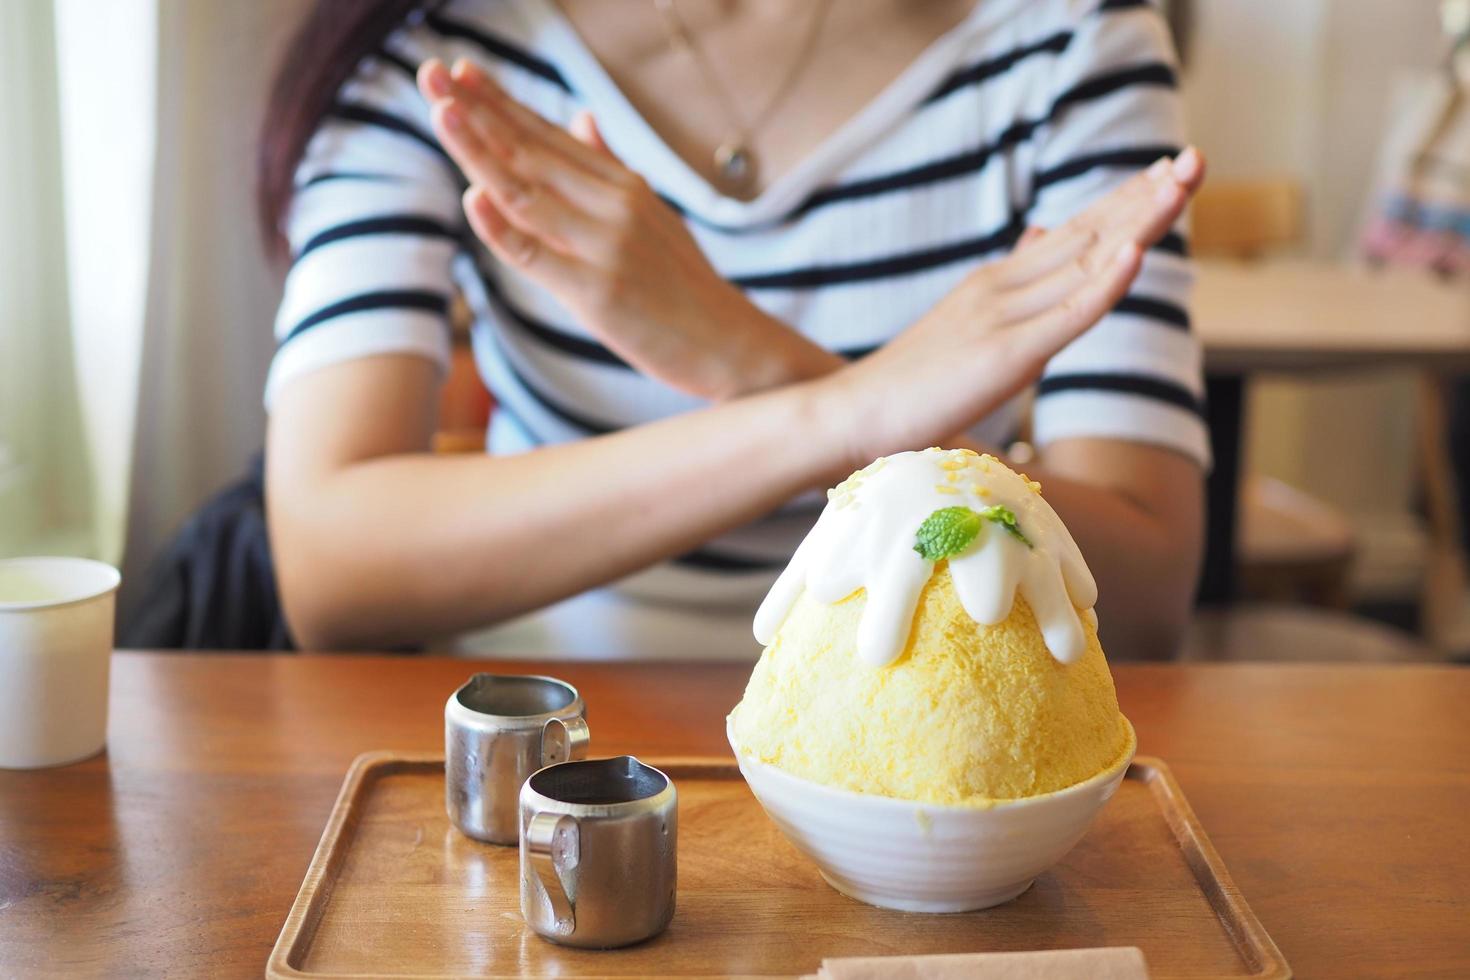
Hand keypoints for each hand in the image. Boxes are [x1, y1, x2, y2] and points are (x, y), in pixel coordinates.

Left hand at [418, 58, 813, 400]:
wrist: (732, 344)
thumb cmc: (686, 288)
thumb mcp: (653, 215)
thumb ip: (610, 168)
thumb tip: (581, 116)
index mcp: (623, 186)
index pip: (548, 136)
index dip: (500, 103)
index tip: (457, 71)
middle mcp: (614, 205)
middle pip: (532, 152)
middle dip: (477, 112)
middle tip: (430, 72)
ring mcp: (606, 246)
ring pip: (528, 192)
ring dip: (480, 150)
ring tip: (441, 112)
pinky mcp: (598, 292)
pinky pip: (539, 255)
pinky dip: (503, 227)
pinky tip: (472, 197)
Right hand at [816, 149, 1205, 469]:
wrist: (853, 411)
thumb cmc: (908, 383)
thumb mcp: (965, 327)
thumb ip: (1008, 287)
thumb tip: (1040, 237)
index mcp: (996, 284)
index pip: (1071, 234)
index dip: (1121, 203)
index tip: (1166, 174)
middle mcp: (1003, 288)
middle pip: (1086, 235)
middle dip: (1142, 198)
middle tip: (1193, 160)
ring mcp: (1004, 317)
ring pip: (1084, 263)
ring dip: (1138, 222)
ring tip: (1181, 184)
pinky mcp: (1005, 356)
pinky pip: (1066, 315)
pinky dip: (1105, 283)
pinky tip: (1136, 253)